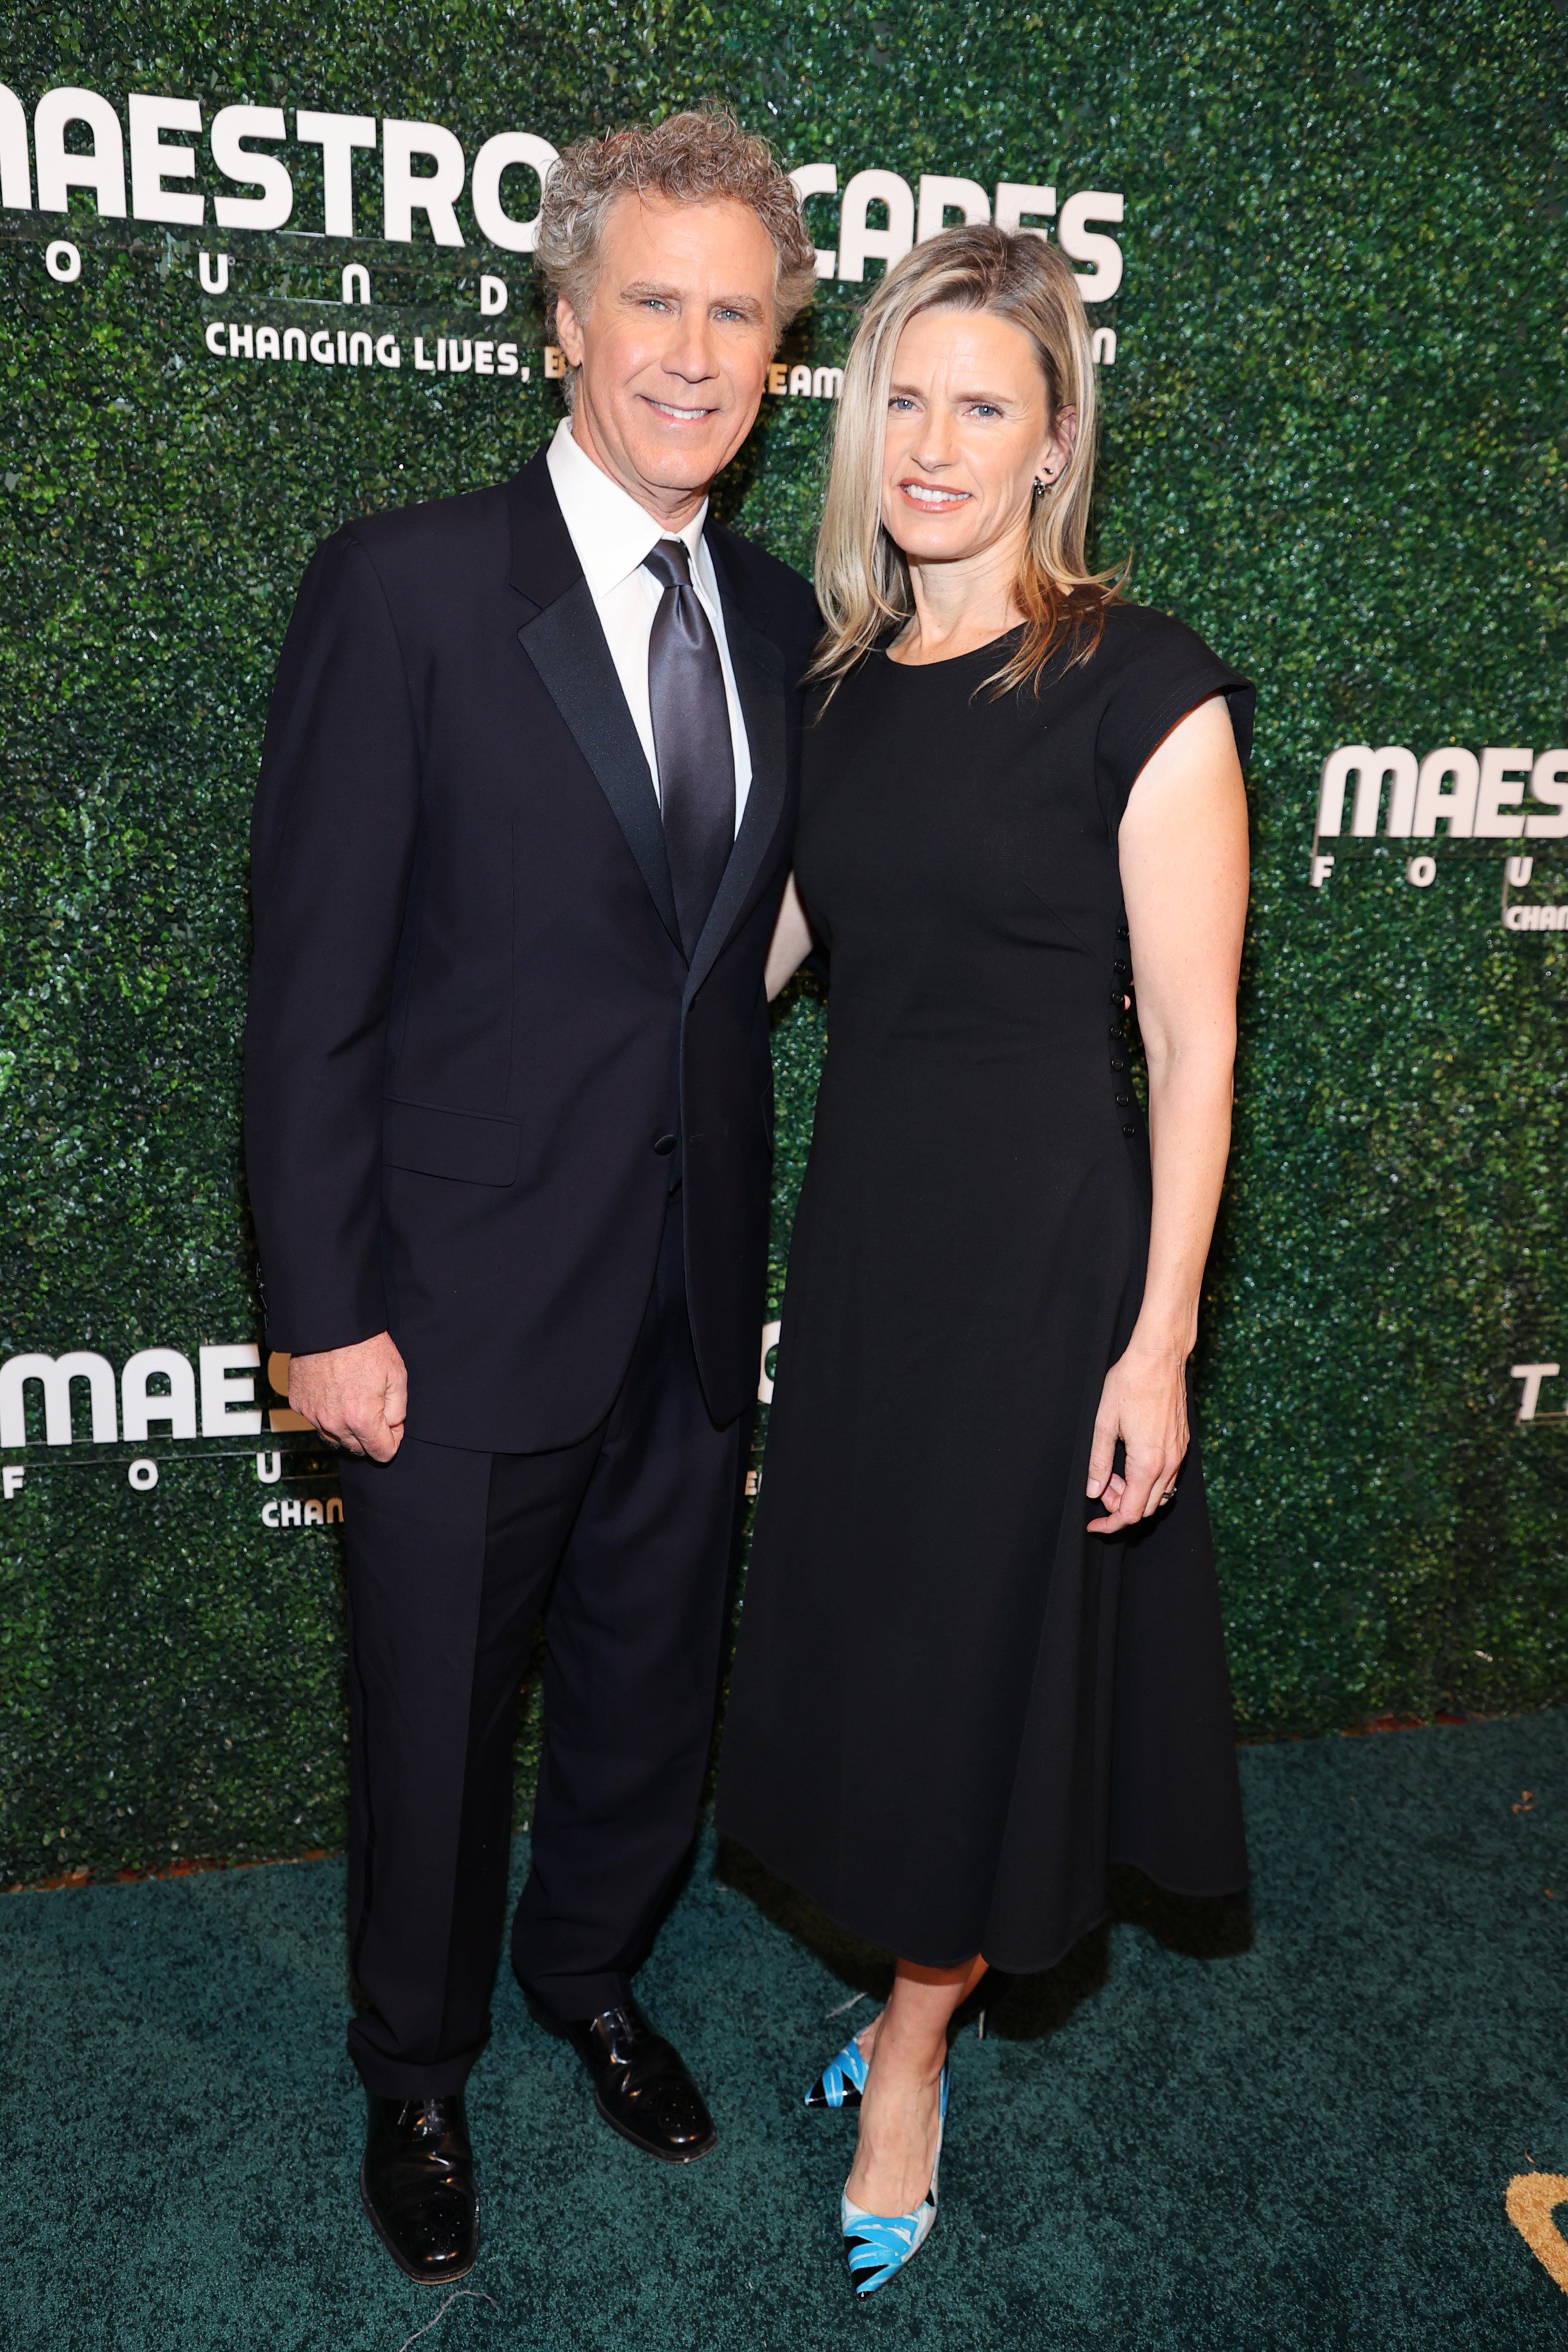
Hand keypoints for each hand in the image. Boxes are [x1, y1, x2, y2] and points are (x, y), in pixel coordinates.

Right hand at [288, 1331, 407, 1461]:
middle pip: (357, 1448)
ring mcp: (313, 1415)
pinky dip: (326, 1412)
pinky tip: (335, 1392)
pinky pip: (316, 1419)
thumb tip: (393, 1427)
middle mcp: (334, 1423)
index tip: (394, 1426)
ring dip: (347, 1427)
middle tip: (375, 1409)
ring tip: (354, 1398)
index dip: (393, 1441)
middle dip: (370, 1436)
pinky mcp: (298, 1404)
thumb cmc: (365, 1346)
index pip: (381, 1453)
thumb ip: (398, 1410)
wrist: (331, 1325)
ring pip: (334, 1436)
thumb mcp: (397, 1376)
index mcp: (361, 1419)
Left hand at [1085, 1341, 1188, 1534]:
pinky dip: (1147, 1481)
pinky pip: (1167, 1478)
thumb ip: (1098, 1462)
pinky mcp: (1182, 1445)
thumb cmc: (1129, 1384)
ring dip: (1134, 1493)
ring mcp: (1179, 1455)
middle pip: (1146, 1509)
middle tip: (1099, 1486)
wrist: (1159, 1358)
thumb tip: (1093, 1492)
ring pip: (1158, 1495)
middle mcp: (1169, 1464)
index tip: (1093, 1526)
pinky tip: (1129, 1461)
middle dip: (1119, 1506)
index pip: (1130, 1512)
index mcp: (1148, 1463)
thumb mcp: (1103, 1423)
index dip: (1110, 1524)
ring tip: (1112, 1472)